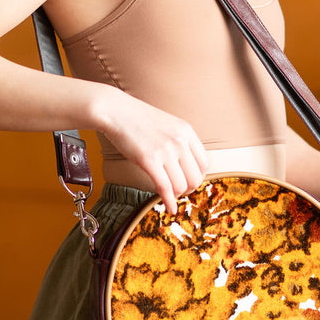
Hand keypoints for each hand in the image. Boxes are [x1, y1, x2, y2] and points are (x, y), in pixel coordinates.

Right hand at [100, 90, 209, 213]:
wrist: (115, 111)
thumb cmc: (137, 119)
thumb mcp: (167, 125)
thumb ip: (179, 141)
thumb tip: (186, 166)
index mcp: (186, 131)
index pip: (205, 163)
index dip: (198, 177)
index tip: (189, 182)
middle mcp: (180, 141)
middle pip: (195, 177)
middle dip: (188, 189)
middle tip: (178, 192)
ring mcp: (165, 150)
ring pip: (181, 186)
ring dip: (176, 195)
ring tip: (169, 195)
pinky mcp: (149, 160)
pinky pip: (165, 188)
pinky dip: (169, 202)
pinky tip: (169, 208)